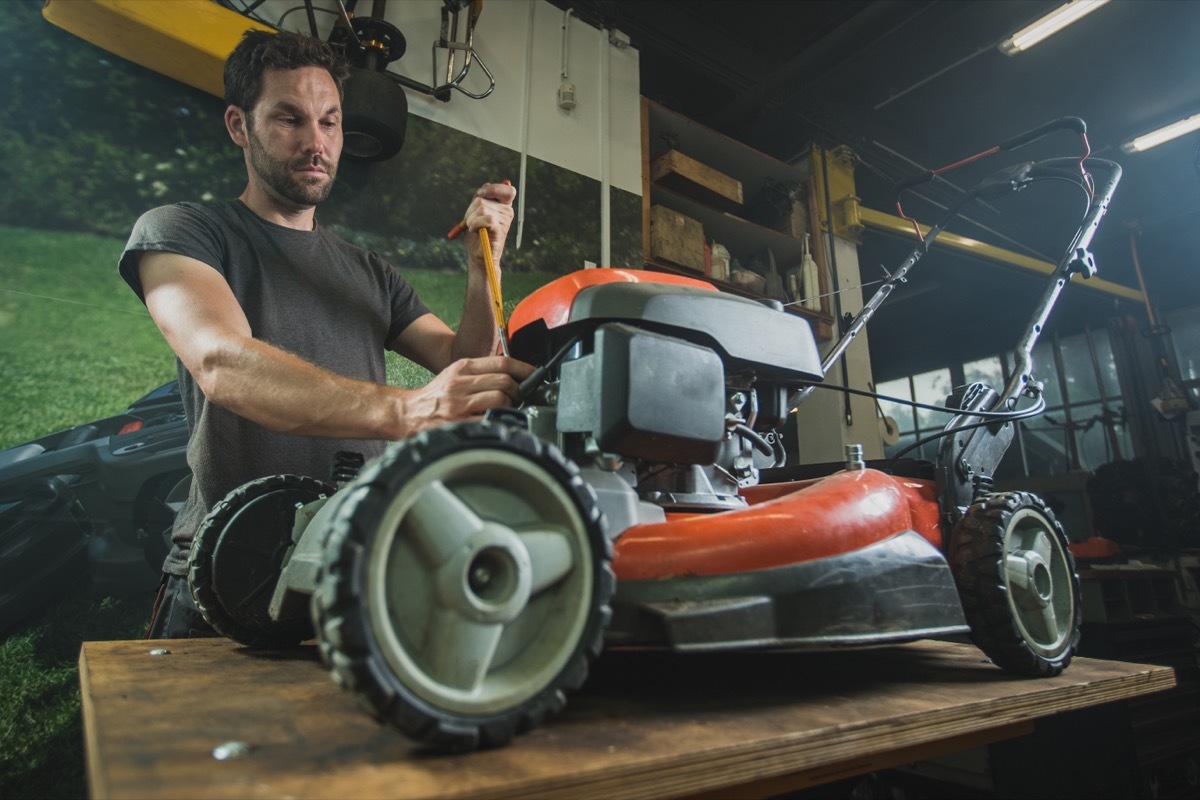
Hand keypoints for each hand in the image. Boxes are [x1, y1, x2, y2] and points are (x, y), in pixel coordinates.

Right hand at [405, 355, 534, 432]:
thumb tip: (513, 376)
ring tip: (509, 409)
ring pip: (500, 399)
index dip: (524, 368)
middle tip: (520, 397)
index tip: (534, 374)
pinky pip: (490, 419)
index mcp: (462, 368)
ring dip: (511, 405)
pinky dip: (500, 420)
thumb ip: (480, 373)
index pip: (502, 362)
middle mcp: (461, 383)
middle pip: (505, 381)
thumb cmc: (435, 396)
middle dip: (519, 390)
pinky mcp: (458, 423)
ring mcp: (459, 404)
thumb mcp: (454, 374)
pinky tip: (499, 420)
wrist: (407, 413)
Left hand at [463, 181, 516, 270]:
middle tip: (470, 221)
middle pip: (482, 198)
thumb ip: (481, 198)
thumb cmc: (477, 234)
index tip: (480, 194)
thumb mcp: (476, 212)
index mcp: (504, 206)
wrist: (478, 255)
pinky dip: (475, 223)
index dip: (493, 189)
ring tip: (473, 228)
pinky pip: (485, 218)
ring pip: (481, 208)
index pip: (507, 189)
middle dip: (470, 209)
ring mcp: (505, 221)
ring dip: (471, 218)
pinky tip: (474, 230)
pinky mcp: (500, 230)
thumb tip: (485, 187)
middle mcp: (508, 212)